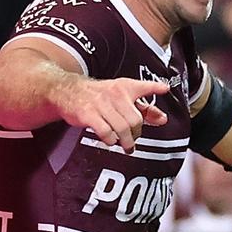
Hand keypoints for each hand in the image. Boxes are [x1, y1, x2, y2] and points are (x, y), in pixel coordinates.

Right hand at [49, 77, 168, 152]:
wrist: (66, 91)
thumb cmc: (96, 95)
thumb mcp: (120, 96)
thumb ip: (143, 108)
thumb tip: (162, 119)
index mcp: (124, 87)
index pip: (143, 87)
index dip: (155, 88)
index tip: (164, 89)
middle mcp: (114, 95)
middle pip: (135, 120)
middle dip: (136, 134)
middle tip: (133, 138)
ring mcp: (101, 105)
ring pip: (122, 128)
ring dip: (126, 141)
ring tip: (125, 145)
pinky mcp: (88, 115)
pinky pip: (106, 132)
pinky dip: (110, 140)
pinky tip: (110, 140)